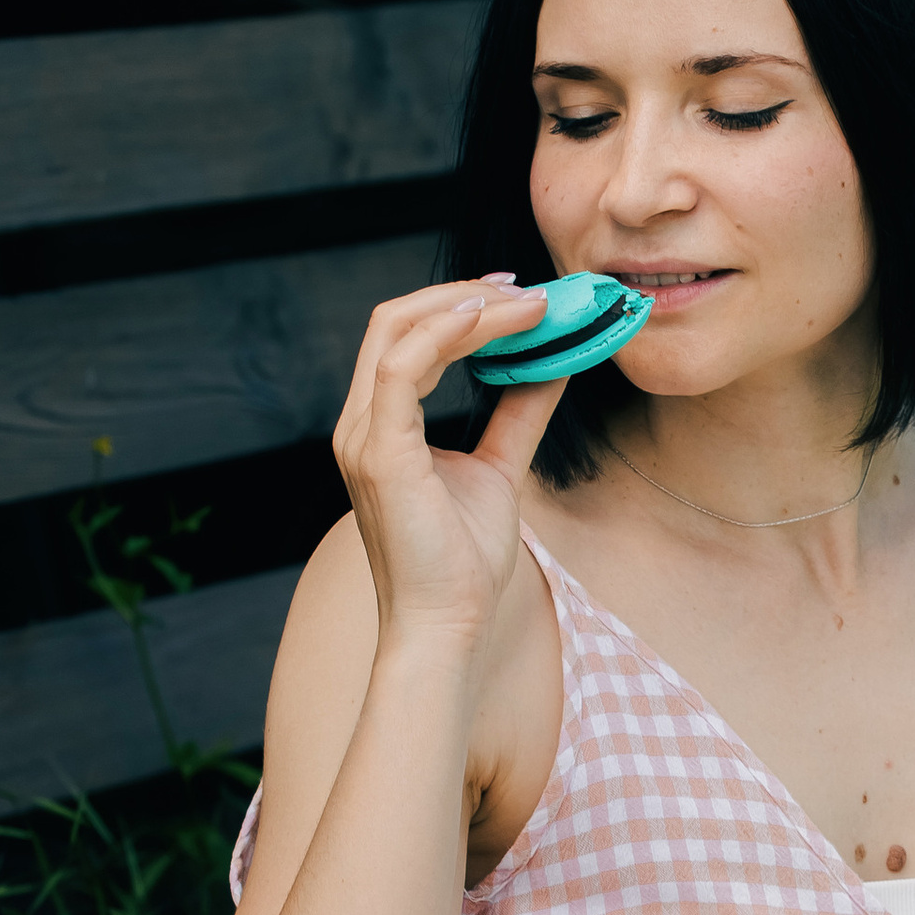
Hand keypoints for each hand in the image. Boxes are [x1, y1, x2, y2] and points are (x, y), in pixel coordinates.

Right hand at [329, 280, 560, 655]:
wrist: (447, 625)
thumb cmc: (463, 562)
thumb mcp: (501, 469)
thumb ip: (518, 415)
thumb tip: (552, 365)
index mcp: (380, 425)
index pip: (406, 337)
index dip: (458, 305)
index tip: (520, 296)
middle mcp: (361, 424)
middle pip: (395, 319)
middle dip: (463, 294)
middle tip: (528, 289)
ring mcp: (363, 436)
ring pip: (398, 330)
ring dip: (467, 306)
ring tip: (528, 304)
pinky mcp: (380, 453)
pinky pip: (402, 367)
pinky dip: (446, 333)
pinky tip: (493, 322)